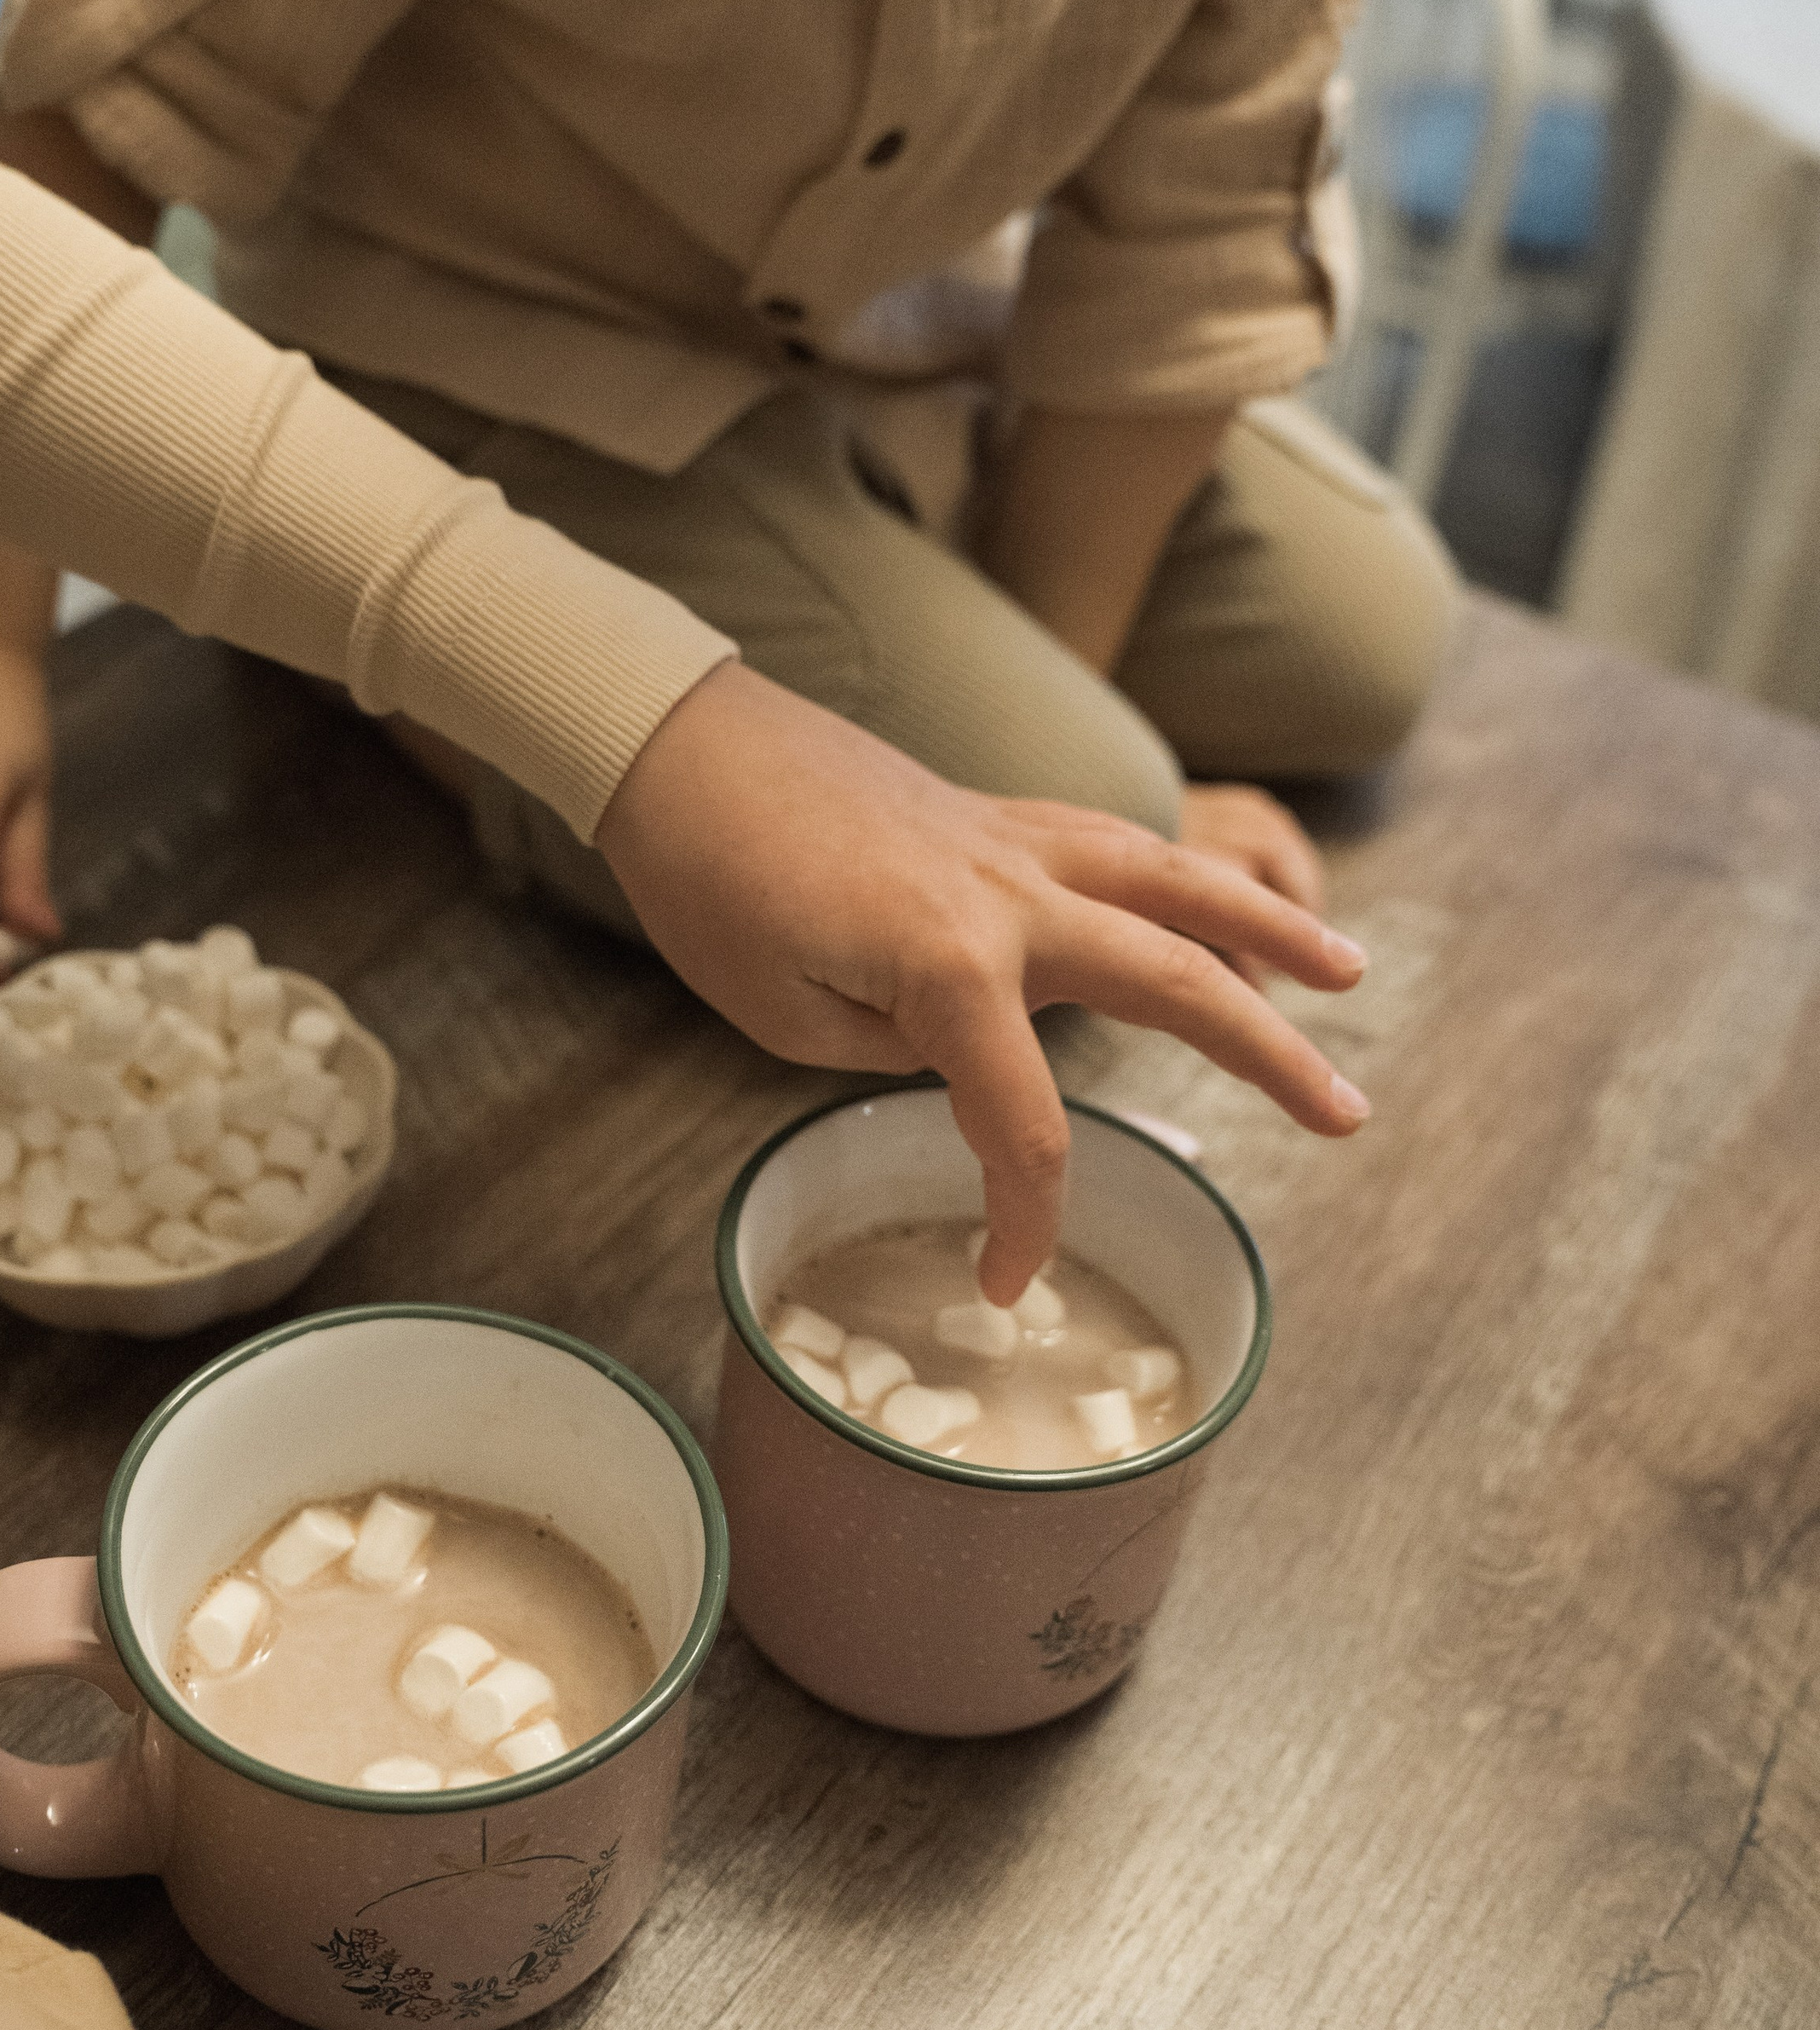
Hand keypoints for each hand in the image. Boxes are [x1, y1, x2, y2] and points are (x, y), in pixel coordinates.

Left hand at [595, 663, 1368, 1307]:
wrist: (680, 745)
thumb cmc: (712, 885)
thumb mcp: (787, 1015)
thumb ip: (904, 1049)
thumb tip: (977, 1056)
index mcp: (949, 964)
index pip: (1024, 1122)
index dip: (1028, 1218)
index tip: (1007, 1284)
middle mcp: (1009, 894)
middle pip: (1173, 979)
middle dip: (1269, 1054)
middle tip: (1349, 1116)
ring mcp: (1014, 840)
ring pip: (1175, 883)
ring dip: (1270, 929)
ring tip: (1349, 972)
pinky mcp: (1001, 812)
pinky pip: (1120, 845)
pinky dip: (1184, 877)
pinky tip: (1218, 905)